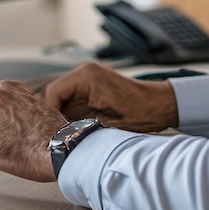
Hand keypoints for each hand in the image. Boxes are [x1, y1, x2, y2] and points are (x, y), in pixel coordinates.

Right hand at [42, 61, 178, 132]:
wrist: (159, 106)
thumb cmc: (139, 113)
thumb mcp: (104, 123)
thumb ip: (76, 125)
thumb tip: (58, 136)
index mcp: (85, 76)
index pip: (52, 93)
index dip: (49, 114)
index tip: (52, 132)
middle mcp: (84, 72)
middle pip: (55, 95)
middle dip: (54, 115)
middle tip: (56, 135)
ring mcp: (88, 79)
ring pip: (63, 99)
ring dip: (62, 115)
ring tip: (66, 133)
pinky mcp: (92, 87)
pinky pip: (73, 100)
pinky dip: (71, 114)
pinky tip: (75, 127)